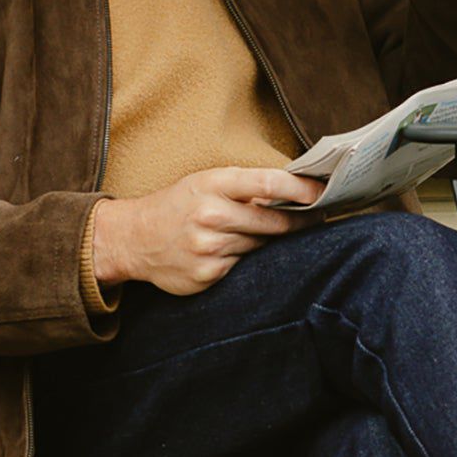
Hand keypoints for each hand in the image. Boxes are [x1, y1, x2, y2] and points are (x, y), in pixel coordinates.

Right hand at [90, 165, 324, 296]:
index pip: (268, 183)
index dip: (301, 188)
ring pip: (260, 244)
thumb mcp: (204, 183)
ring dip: (272, 239)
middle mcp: (211, 215)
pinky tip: (236, 249)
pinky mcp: (208, 274)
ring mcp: (209, 247)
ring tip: (281, 230)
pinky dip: (245, 257)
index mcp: (212, 184)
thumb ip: (244, 187)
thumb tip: (293, 191)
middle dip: (300, 219)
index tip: (323, 191)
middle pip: (272, 220)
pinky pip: (242, 265)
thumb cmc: (177, 205)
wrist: (134, 239)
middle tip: (320, 215)